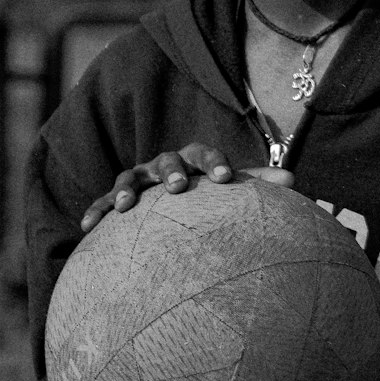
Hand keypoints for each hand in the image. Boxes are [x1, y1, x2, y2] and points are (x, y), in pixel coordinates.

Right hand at [80, 145, 294, 231]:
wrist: (171, 199)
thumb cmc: (205, 196)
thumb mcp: (228, 189)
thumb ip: (256, 184)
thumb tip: (293, 179)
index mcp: (193, 160)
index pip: (204, 153)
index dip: (214, 163)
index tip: (225, 178)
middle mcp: (163, 165)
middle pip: (165, 160)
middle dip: (171, 171)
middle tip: (178, 186)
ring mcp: (138, 180)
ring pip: (129, 178)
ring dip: (127, 189)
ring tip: (126, 207)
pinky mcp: (116, 199)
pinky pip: (102, 203)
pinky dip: (96, 211)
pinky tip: (86, 227)